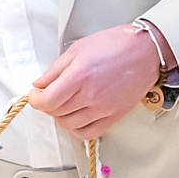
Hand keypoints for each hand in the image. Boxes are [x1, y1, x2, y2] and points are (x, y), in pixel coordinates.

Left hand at [29, 25, 161, 137]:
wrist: (144, 52)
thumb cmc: (114, 44)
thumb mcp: (78, 48)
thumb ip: (55, 69)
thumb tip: (40, 84)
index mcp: (79, 74)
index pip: (48, 100)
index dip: (36, 100)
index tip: (34, 96)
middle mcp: (91, 95)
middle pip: (57, 113)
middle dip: (47, 105)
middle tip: (47, 95)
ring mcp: (103, 109)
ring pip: (70, 125)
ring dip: (60, 116)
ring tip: (62, 104)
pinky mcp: (114, 117)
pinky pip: (89, 133)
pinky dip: (76, 129)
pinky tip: (75, 117)